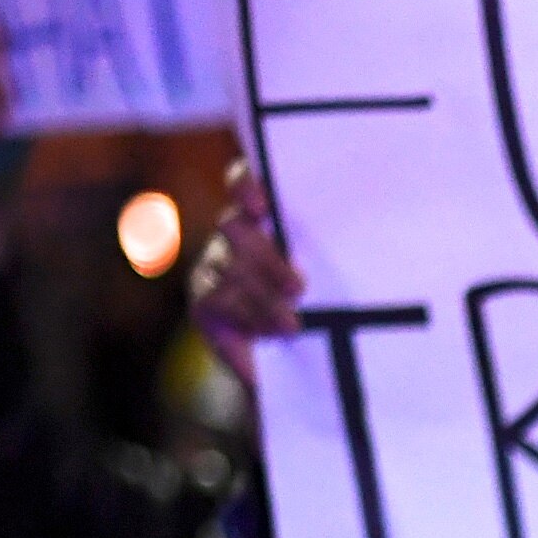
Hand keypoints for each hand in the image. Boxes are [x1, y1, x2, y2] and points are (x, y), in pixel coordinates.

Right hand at [187, 161, 308, 388]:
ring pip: (229, 270)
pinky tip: (265, 339)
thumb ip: (326, 264)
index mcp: (261, 219)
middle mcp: (232, 237)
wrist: (281, 356)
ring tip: (291, 326)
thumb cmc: (314, 305)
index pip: (241, 182)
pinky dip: (246, 321)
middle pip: (234, 227)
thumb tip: (335, 253)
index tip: (260, 206)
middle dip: (267, 260)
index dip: (244, 184)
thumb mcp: (327, 280)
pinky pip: (219, 303)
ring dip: (262, 300)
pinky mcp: (203, 300)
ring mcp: (212, 266)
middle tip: (297, 288)